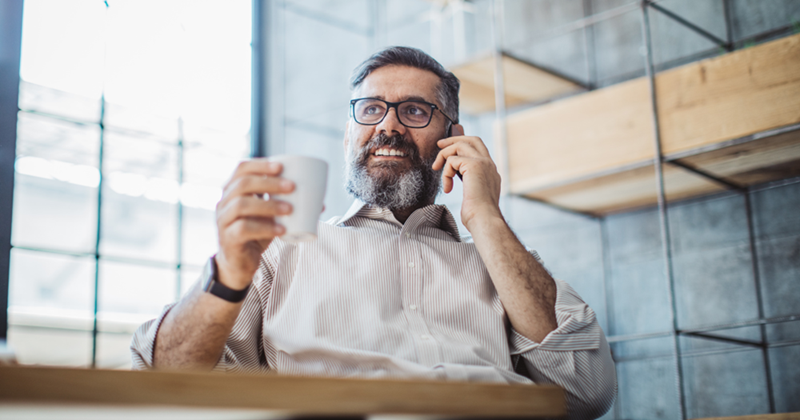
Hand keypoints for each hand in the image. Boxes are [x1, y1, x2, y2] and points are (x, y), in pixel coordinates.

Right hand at [215, 159, 293, 290]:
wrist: (239, 262)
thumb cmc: (255, 233)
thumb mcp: (269, 215)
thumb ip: (285, 204)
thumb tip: (321, 203)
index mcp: (233, 190)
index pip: (242, 168)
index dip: (260, 165)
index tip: (281, 166)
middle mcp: (224, 202)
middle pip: (243, 184)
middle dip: (269, 183)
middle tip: (292, 186)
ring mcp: (223, 220)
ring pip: (241, 205)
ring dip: (269, 205)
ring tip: (290, 209)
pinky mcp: (228, 238)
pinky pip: (243, 229)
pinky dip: (265, 228)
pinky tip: (281, 229)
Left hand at [432, 125, 502, 230]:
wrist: (485, 220)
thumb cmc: (477, 215)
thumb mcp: (474, 194)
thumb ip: (469, 181)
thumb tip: (457, 175)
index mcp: (491, 171)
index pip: (478, 148)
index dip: (463, 143)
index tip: (448, 147)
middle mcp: (489, 164)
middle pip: (472, 140)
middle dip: (454, 139)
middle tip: (439, 145)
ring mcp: (483, 163)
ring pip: (459, 146)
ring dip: (444, 155)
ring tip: (436, 168)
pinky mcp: (474, 166)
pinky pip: (452, 161)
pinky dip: (445, 173)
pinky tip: (447, 188)